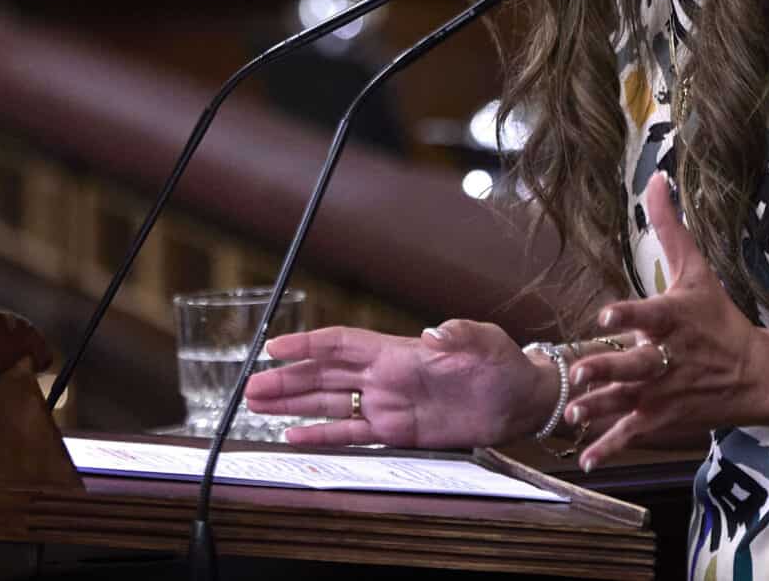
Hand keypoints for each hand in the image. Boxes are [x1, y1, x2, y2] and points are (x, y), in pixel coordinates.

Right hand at [245, 318, 551, 448]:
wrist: (519, 399)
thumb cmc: (500, 363)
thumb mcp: (484, 341)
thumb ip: (457, 335)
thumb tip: (433, 333)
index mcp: (398, 351)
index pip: (342, 343)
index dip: (307, 344)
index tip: (273, 346)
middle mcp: (385, 376)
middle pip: (324, 374)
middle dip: (287, 378)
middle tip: (249, 386)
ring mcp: (388, 403)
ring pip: (329, 402)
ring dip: (293, 403)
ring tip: (256, 405)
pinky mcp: (397, 431)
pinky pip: (351, 432)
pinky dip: (321, 433)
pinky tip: (293, 435)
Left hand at [563, 171, 768, 469]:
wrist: (754, 373)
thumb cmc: (718, 319)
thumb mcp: (696, 271)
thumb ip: (670, 228)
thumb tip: (655, 178)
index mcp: (673, 319)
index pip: (649, 313)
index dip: (628, 312)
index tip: (607, 312)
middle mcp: (667, 357)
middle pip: (635, 364)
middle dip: (608, 369)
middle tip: (581, 373)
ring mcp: (664, 391)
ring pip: (628, 401)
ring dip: (600, 409)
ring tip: (573, 415)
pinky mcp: (663, 416)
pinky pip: (634, 433)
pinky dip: (611, 446)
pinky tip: (587, 458)